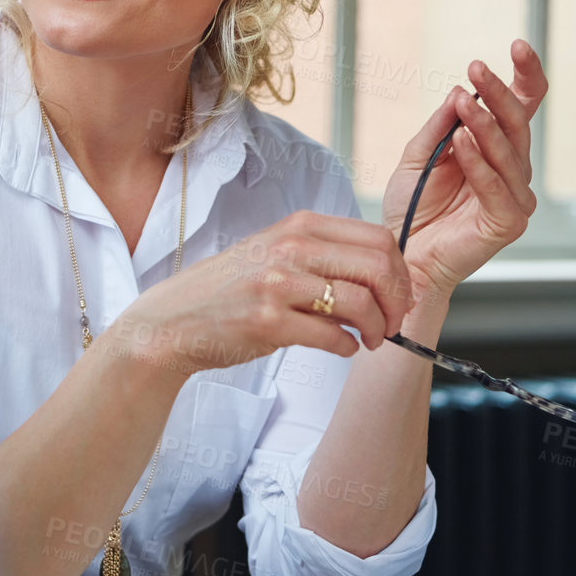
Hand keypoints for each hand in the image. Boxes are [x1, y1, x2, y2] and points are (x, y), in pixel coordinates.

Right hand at [105, 210, 417, 377]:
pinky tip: (341, 349)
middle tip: (392, 323)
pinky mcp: (268, 322)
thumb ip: (323, 254)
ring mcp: (278, 284)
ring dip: (377, 330)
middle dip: (396, 302)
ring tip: (370, 341)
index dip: (400, 272)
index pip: (378, 238)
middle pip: (378, 267)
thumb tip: (381, 275)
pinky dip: (347, 348)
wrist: (174, 321)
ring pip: (360, 303)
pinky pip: (332, 337)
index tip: (398, 296)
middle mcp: (291, 248)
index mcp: (299, 226)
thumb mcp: (275, 252)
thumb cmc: (231, 290)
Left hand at [381, 40, 545, 306]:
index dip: (526, 76)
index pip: (523, 106)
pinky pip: (497, 186)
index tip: (518, 46)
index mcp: (497, 148)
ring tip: (463, 102)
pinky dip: (479, 162)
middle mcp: (513, 169)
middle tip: (476, 68)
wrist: (403, 255)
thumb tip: (460, 91)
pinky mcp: (509, 222)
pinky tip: (462, 141)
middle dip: (498, 93)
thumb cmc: (413, 206)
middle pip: (518, 123)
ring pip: (509, 152)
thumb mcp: (418, 155)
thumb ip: (439, 127)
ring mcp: (515, 197)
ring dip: (485, 124)